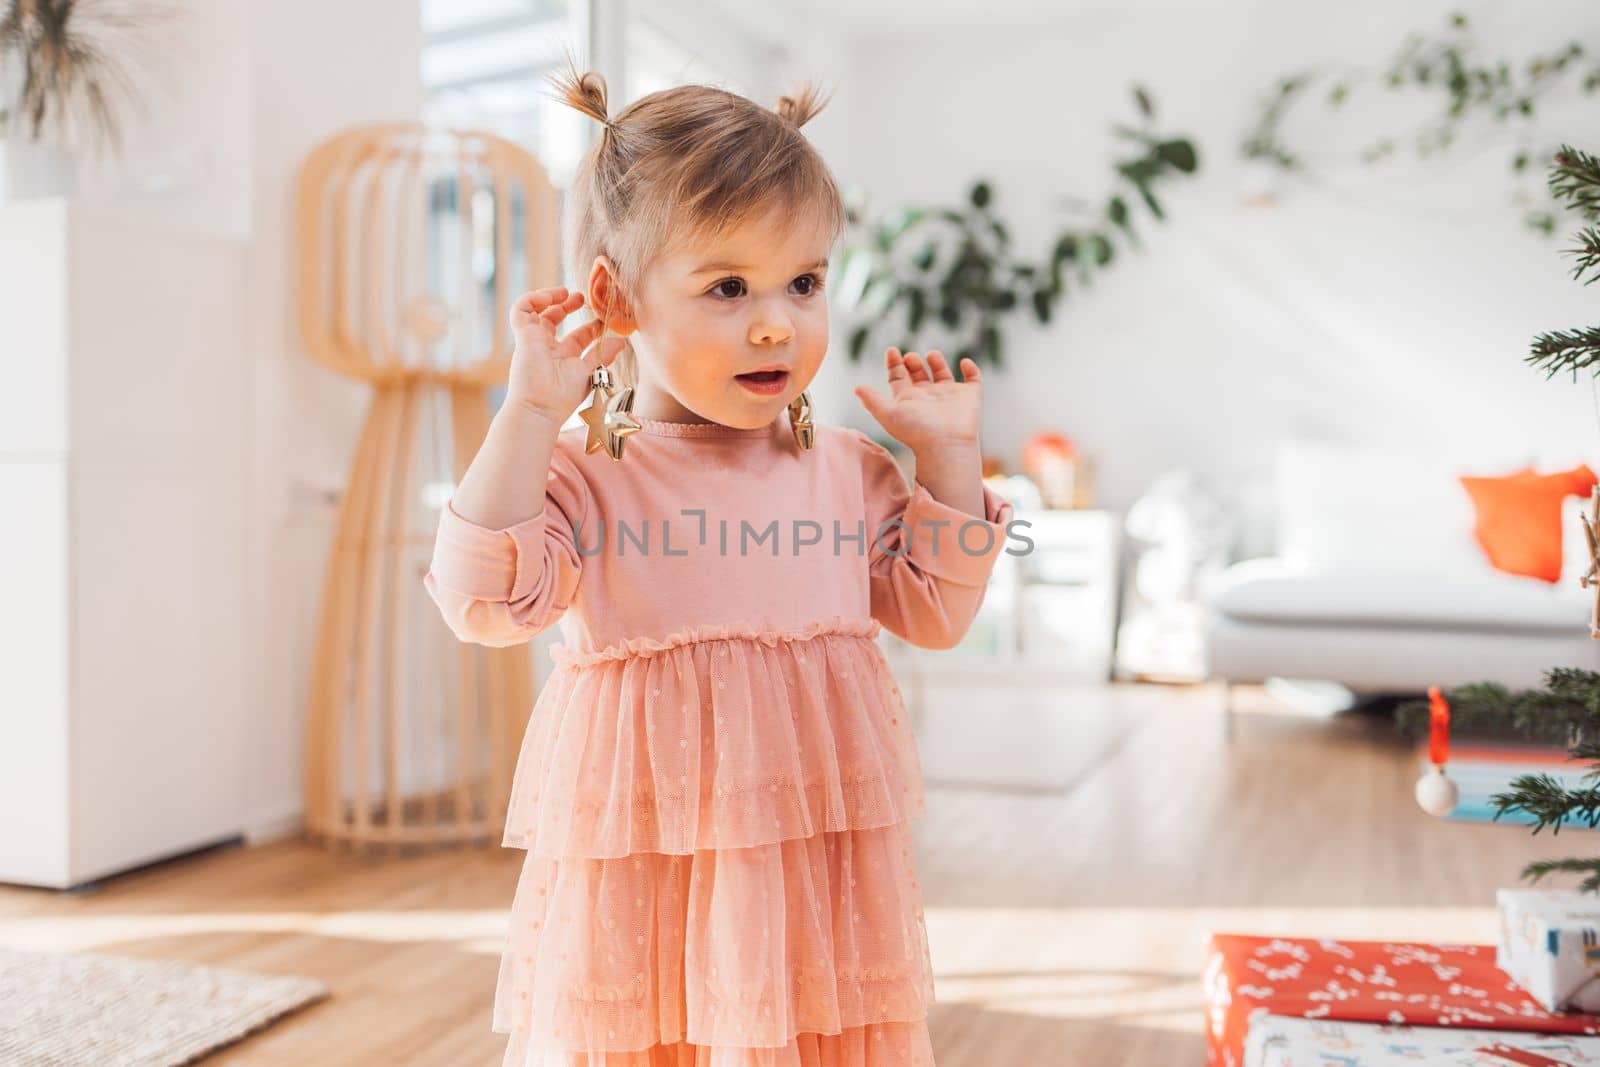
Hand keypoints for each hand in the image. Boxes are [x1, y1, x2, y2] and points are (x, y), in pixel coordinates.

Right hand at [505, 286, 627, 423]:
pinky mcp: (523, 335)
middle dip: (568, 305)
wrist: (541, 406)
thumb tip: (621, 342)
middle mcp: (548, 348)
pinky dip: (534, 298)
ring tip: (566, 293)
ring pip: (536, 311)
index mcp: (564, 358)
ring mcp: (534, 340)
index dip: (591, 326)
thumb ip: (603, 355)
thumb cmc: (563, 397)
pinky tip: (552, 296)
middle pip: (556, 319)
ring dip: (550, 297)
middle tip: (582, 298)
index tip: (606, 319)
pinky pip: (521, 309)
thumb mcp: (589, 372)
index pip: (578, 336)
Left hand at [853, 347, 982, 454]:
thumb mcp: (888, 414)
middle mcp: (928, 397)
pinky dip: (971, 369)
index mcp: (909, 400)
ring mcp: (949, 396)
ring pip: (943, 374)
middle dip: (913, 362)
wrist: (945, 445)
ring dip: (937, 361)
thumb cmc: (915, 432)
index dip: (894, 364)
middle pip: (918, 374)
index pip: (899, 378)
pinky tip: (963, 362)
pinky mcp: (969, 397)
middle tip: (910, 357)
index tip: (891, 351)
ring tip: (931, 355)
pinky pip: (973, 380)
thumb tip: (856, 388)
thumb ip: (872, 400)